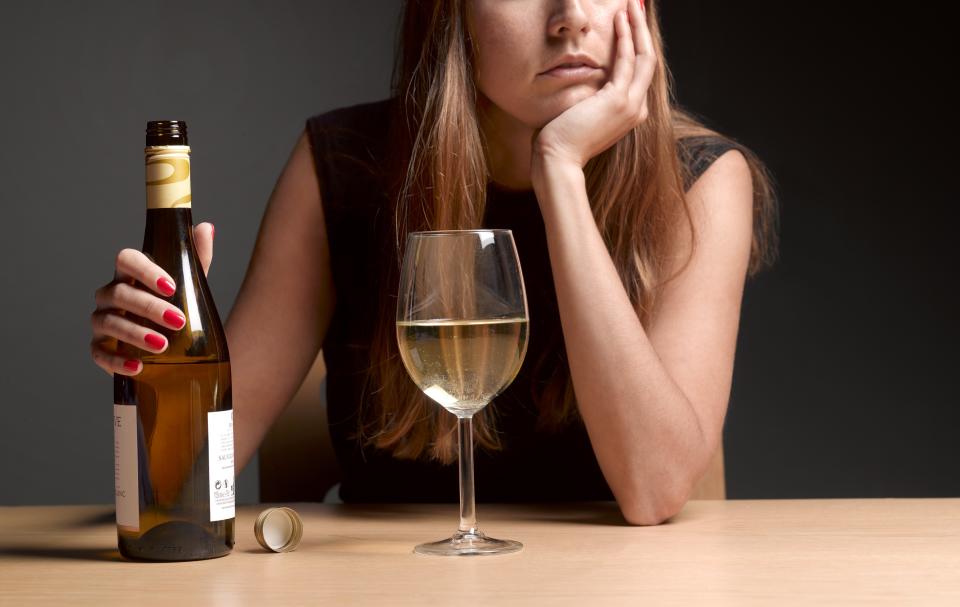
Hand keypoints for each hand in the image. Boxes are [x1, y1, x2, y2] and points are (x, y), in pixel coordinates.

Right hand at [90, 222, 214, 375]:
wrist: (174, 347)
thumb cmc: (176, 307)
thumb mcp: (191, 284)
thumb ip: (196, 257)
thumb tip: (205, 228)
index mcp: (130, 274)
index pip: (126, 259)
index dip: (146, 270)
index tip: (171, 286)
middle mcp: (110, 295)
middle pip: (120, 293)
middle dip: (149, 307)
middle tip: (178, 321)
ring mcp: (102, 322)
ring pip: (108, 322)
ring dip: (135, 333)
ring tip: (162, 345)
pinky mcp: (100, 349)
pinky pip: (99, 353)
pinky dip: (117, 360)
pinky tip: (138, 366)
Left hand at [532, 0, 656, 173]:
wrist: (557, 160)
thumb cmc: (560, 141)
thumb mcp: (581, 115)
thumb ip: (589, 99)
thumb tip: (582, 85)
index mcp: (629, 114)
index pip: (639, 73)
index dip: (637, 45)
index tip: (631, 24)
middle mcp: (637, 110)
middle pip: (648, 61)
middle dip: (643, 30)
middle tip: (637, 5)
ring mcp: (631, 106)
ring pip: (643, 56)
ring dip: (637, 27)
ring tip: (631, 4)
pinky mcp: (619, 101)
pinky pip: (626, 60)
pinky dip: (625, 37)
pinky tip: (620, 19)